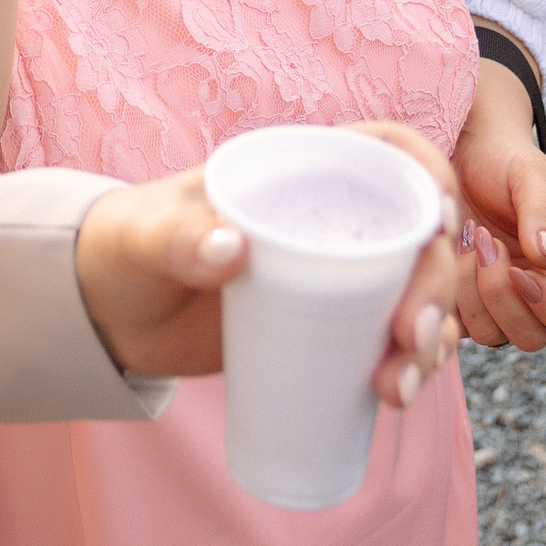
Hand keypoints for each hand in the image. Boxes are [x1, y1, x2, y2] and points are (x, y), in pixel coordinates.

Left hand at [75, 122, 466, 406]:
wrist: (106, 314)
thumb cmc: (124, 251)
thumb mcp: (144, 239)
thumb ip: (179, 237)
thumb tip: (232, 248)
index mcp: (296, 171)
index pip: (385, 151)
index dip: (427, 175)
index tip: (438, 223)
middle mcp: (330, 216)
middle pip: (415, 234)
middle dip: (433, 283)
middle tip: (411, 337)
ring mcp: (336, 274)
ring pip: (415, 292)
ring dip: (430, 334)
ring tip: (395, 386)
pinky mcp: (330, 327)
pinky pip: (394, 338)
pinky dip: (411, 364)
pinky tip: (394, 395)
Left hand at [450, 67, 545, 349]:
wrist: (465, 154)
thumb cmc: (508, 161)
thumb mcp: (532, 175)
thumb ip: (543, 213)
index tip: (524, 275)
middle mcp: (545, 293)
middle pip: (535, 336)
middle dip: (503, 297)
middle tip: (485, 241)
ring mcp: (504, 301)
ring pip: (492, 335)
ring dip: (472, 293)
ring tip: (467, 239)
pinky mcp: (466, 301)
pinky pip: (457, 325)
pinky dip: (449, 297)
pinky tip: (448, 252)